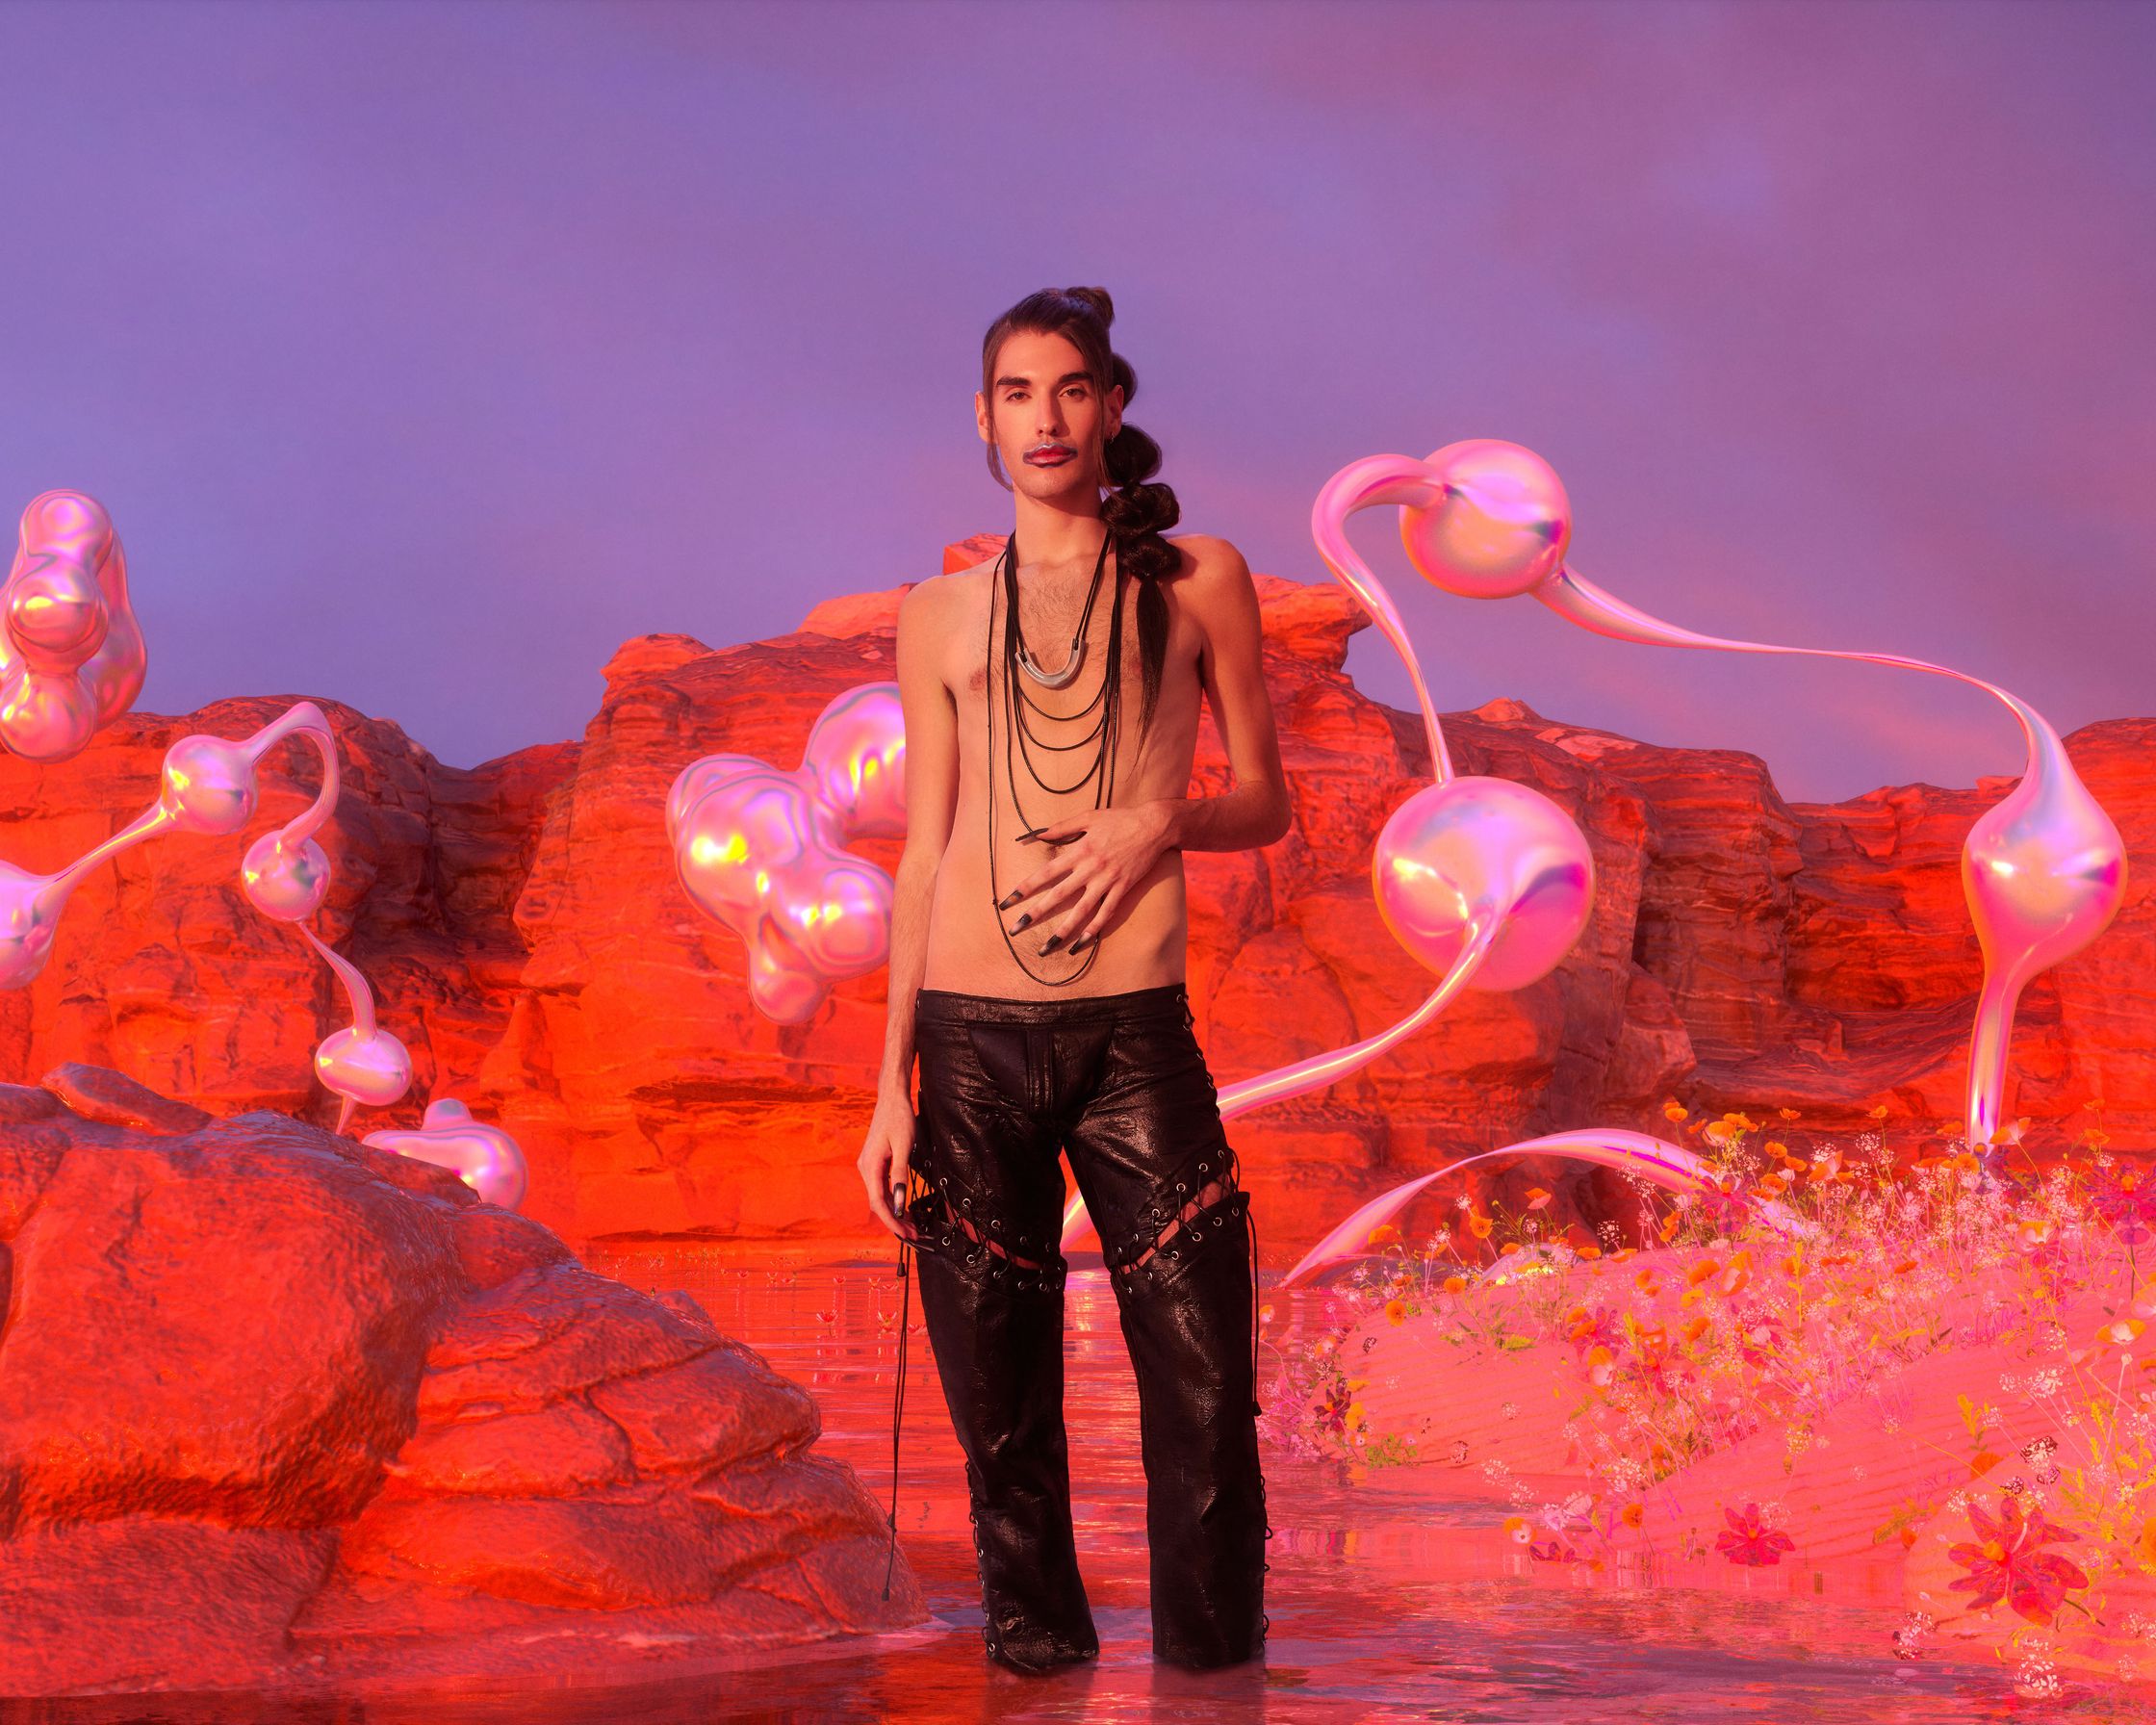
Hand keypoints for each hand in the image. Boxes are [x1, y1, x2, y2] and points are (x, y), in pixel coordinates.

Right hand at [858, 1088, 920, 1243]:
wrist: (892, 1098)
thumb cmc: (899, 1118)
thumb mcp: (903, 1147)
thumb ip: (900, 1176)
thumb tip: (899, 1203)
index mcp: (870, 1166)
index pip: (878, 1203)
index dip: (892, 1222)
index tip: (906, 1235)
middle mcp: (865, 1168)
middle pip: (878, 1203)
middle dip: (896, 1222)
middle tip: (915, 1236)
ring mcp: (869, 1166)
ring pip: (880, 1197)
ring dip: (895, 1213)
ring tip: (913, 1227)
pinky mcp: (875, 1163)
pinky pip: (882, 1188)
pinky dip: (893, 1201)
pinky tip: (904, 1208)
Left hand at [999, 801, 1175, 952]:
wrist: (1153, 825)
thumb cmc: (1119, 819)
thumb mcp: (1088, 817)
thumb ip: (1062, 827)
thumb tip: (1037, 833)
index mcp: (1079, 851)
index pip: (1046, 873)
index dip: (1025, 888)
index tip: (1008, 901)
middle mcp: (1090, 868)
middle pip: (1058, 895)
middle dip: (1035, 914)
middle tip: (1015, 929)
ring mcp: (1107, 881)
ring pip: (1081, 911)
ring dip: (1062, 930)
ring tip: (1047, 948)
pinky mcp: (1123, 888)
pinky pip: (1106, 913)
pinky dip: (1093, 930)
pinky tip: (1080, 944)